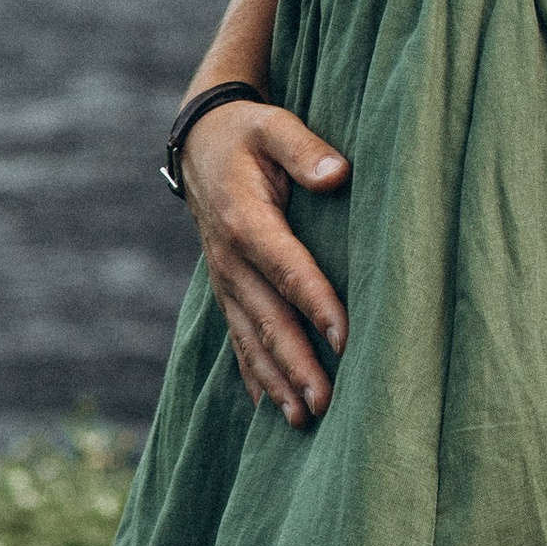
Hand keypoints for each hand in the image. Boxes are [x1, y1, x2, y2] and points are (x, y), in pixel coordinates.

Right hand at [181, 102, 351, 426]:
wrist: (200, 143)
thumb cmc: (247, 132)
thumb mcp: (274, 125)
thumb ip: (305, 149)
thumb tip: (338, 174)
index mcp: (246, 220)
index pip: (287, 268)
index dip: (316, 303)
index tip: (346, 338)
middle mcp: (230, 259)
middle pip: (268, 319)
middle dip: (297, 364)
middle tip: (326, 404)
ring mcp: (225, 280)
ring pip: (251, 339)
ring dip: (276, 381)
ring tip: (303, 420)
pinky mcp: (227, 290)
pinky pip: (238, 339)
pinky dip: (255, 376)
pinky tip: (272, 410)